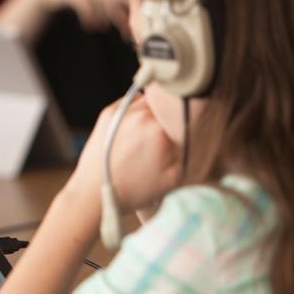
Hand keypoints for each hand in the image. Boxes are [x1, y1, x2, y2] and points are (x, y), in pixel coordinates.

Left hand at [67, 95, 181, 212]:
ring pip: (149, 101)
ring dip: (152, 113)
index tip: (183, 132)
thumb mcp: (173, 178)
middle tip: (164, 136)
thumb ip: (190, 153)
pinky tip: (134, 130)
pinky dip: (135, 112)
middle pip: (166, 105)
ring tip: (148, 134)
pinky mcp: (108, 113)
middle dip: (169, 117)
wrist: (95, 191)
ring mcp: (122, 111)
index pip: (183, 113)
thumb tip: (198, 136)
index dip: (185, 122)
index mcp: (159, 129)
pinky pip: (131, 103)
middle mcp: (141, 115)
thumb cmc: (134, 190)